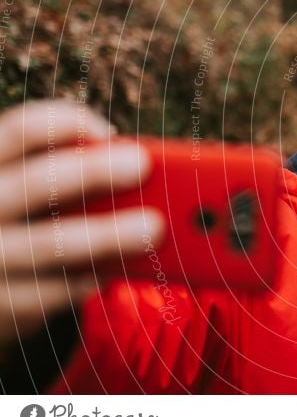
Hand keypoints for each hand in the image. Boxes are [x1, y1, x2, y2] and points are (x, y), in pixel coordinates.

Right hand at [0, 100, 163, 348]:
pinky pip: (48, 291)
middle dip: (92, 171)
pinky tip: (121, 269)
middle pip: (36, 182)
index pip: (22, 130)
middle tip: (141, 164)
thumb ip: (70, 177)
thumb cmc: (24, 226)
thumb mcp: (33, 195)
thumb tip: (139, 164)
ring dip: (106, 235)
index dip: (68, 124)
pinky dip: (90, 278)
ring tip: (154, 227)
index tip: (112, 134)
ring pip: (47, 243)